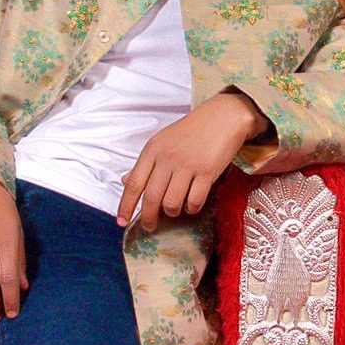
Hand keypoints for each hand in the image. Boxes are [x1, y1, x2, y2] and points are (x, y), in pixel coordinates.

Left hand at [116, 92, 263, 231]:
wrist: (222, 117)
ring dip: (172, 212)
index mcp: (153, 150)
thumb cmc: (191, 131)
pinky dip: (192, 208)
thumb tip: (126, 181)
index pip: (134, 183)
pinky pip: (194, 200)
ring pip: (172, 203)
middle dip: (148, 218)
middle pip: (151, 197)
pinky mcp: (207, 172)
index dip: (125, 206)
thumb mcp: (163, 142)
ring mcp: (188, 165)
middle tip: (150, 227)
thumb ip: (146, 163)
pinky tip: (192, 204)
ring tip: (175, 209)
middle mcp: (167, 158)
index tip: (122, 222)